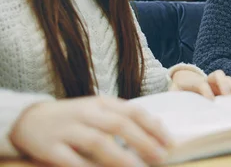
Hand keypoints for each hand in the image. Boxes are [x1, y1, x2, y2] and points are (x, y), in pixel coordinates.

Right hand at [9, 96, 171, 166]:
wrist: (29, 118)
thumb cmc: (74, 117)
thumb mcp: (99, 110)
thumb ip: (125, 117)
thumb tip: (158, 128)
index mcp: (102, 103)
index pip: (133, 111)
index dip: (153, 127)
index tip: (170, 143)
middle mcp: (87, 113)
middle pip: (119, 125)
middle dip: (143, 142)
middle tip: (161, 157)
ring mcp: (68, 129)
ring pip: (97, 142)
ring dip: (120, 157)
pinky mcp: (49, 147)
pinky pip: (70, 160)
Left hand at [170, 69, 230, 98]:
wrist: (184, 81)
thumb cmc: (179, 90)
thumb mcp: (173, 93)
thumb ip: (173, 97)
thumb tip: (170, 106)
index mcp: (195, 81)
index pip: (202, 84)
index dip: (206, 91)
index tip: (210, 101)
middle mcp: (208, 79)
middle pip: (218, 75)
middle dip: (224, 85)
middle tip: (227, 98)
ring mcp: (217, 83)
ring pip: (228, 80)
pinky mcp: (223, 88)